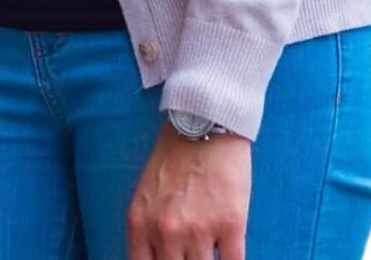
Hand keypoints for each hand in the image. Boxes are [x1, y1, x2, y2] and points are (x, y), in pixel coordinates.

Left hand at [126, 124, 249, 259]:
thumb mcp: (147, 194)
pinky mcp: (231, 225)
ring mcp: (199, 230)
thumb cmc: (173, 157)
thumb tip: (161, 257)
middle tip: (190, 257)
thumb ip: (149, 229)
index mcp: (139, 223)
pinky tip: (229, 258)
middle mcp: (165, 231)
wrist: (203, 124)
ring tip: (208, 254)